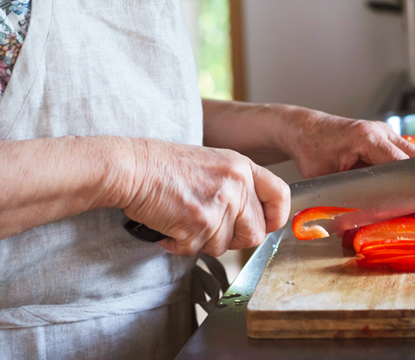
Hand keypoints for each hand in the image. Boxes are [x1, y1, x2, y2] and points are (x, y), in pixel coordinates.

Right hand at [121, 139, 290, 256]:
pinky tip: (169, 223)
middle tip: (209, 227)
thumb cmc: (164, 164)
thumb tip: (249, 216)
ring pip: (223, 247)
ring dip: (202, 241)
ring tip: (183, 218)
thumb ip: (235, 185)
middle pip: (254, 233)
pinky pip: (196, 251)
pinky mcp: (199, 226)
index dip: (274, 217)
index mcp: (242, 167)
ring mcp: (219, 207)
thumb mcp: (212, 163)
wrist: (134, 168)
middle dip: (233, 238)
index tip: (265, 225)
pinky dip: (180, 244)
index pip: (280, 195)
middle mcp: (236, 186)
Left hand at [280, 108, 414, 222]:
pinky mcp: (387, 141)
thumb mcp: (322, 176)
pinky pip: (410, 158)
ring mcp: (387, 134)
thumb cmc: (311, 150)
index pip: (400, 165)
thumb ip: (340, 197)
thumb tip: (353, 230)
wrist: (305, 128)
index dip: (414, 191)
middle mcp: (381, 131)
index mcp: (366, 136)